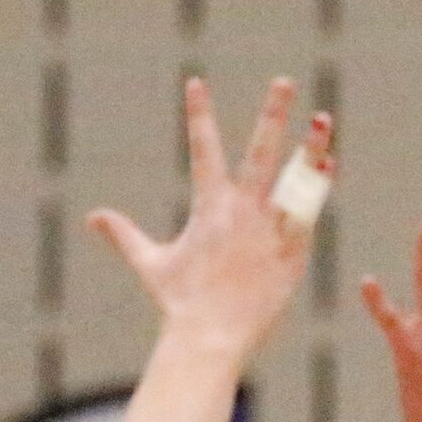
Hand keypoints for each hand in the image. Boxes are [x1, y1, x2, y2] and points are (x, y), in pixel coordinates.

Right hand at [90, 77, 333, 365]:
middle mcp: (242, 212)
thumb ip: (124, 235)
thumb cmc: (179, 305)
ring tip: (322, 120)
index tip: (196, 82)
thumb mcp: (150, 264)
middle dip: (272, 114)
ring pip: (295, 180)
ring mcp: (271, 231)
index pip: (202, 149)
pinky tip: (327, 166)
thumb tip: (93, 218)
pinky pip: (308, 214)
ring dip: (309, 148)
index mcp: (209, 208)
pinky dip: (317, 189)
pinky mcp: (292, 253)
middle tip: (284, 81)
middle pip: (261, 152)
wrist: (211, 340)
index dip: (198, 114)